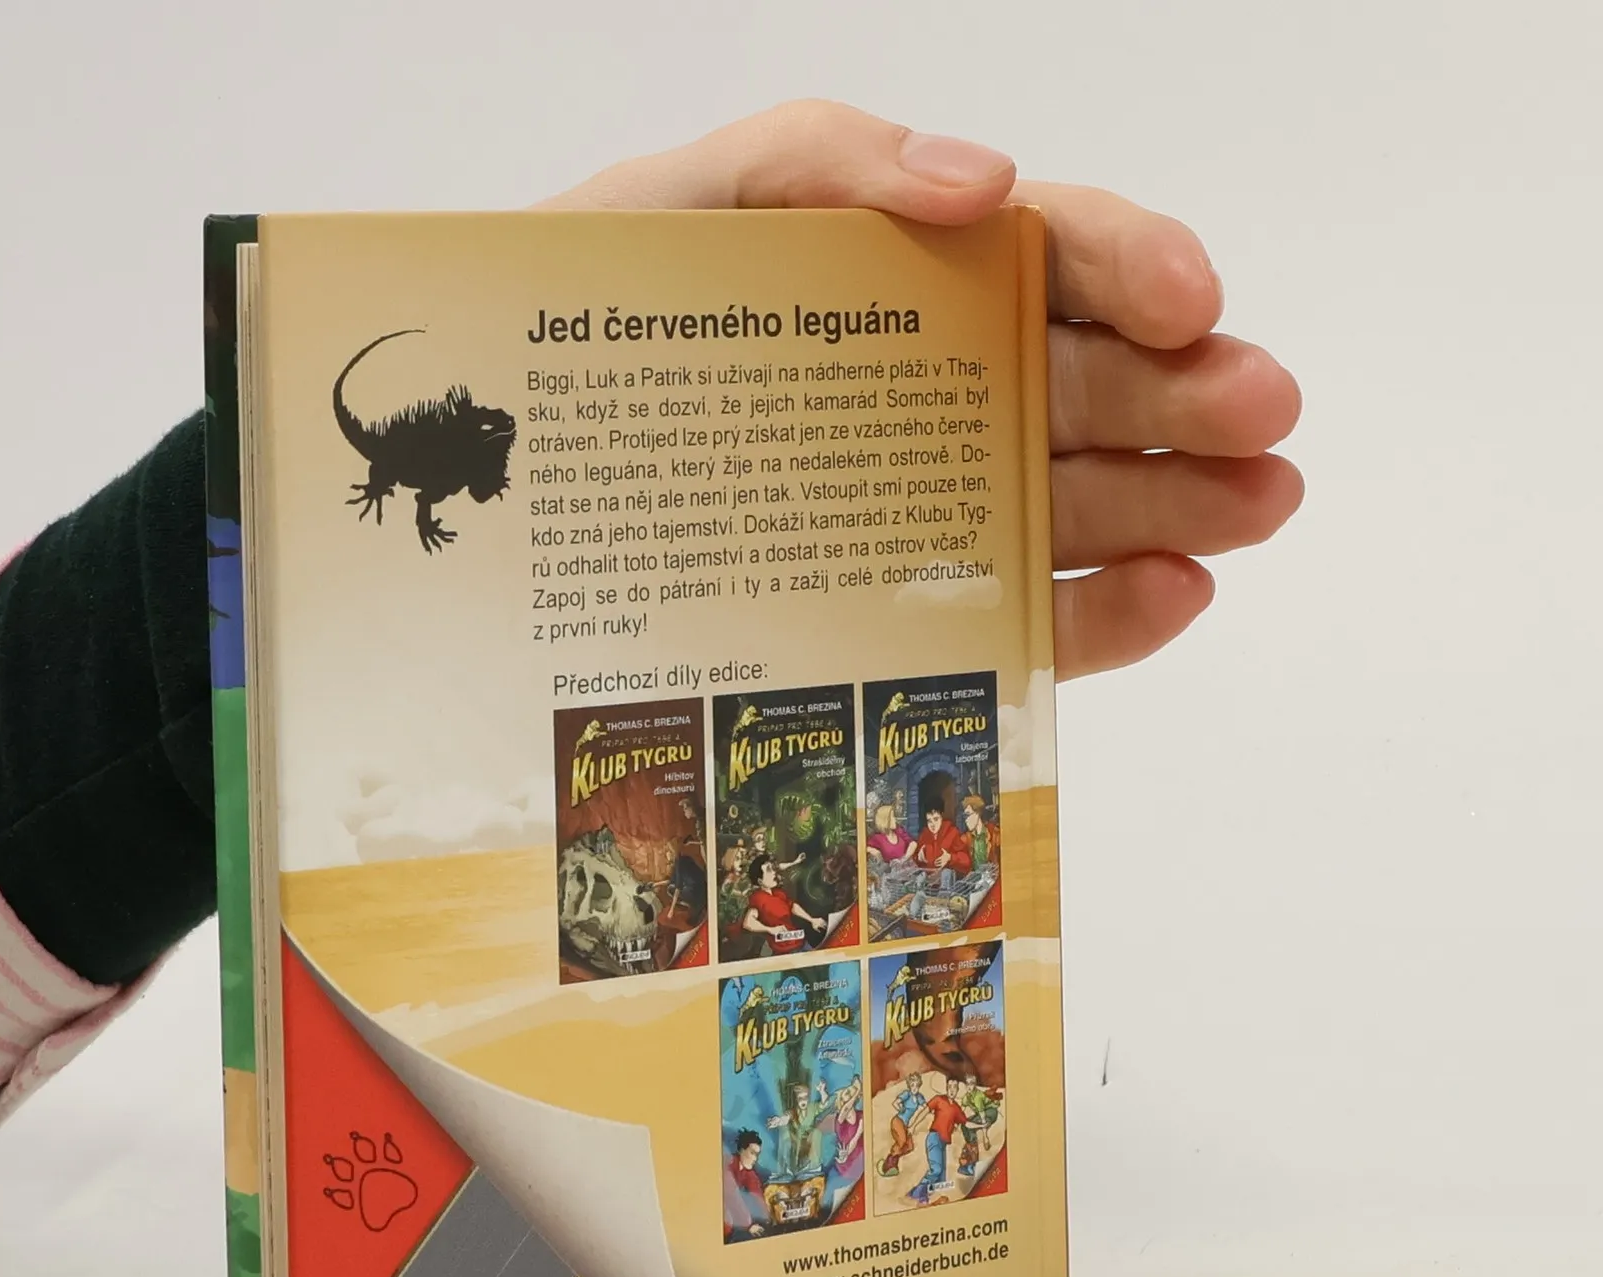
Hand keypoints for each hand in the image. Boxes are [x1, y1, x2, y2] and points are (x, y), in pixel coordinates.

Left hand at [541, 101, 1301, 679]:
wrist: (517, 460)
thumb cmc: (602, 315)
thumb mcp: (691, 203)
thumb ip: (825, 162)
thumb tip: (981, 180)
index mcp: (919, 278)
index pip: (1057, 258)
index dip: (1136, 267)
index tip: (1188, 299)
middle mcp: (950, 391)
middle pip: (1098, 385)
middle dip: (1191, 395)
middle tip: (1261, 416)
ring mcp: (943, 507)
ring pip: (1085, 501)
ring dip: (1181, 505)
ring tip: (1253, 509)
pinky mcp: (921, 613)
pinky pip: (1030, 612)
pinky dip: (1106, 612)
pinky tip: (1171, 595)